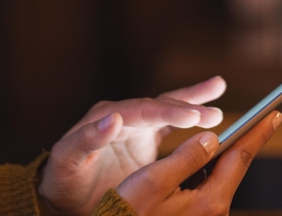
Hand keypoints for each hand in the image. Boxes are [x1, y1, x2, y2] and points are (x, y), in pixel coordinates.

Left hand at [38, 77, 225, 215]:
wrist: (65, 193)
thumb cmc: (64, 178)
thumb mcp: (67, 159)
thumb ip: (87, 139)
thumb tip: (112, 118)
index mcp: (104, 118)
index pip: (140, 110)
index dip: (166, 112)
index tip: (190, 115)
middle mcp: (121, 116)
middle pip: (157, 105)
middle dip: (185, 106)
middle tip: (213, 113)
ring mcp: (134, 126)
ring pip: (166, 107)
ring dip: (192, 101)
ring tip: (217, 87)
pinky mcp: (144, 138)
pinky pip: (169, 122)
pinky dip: (189, 114)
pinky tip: (211, 103)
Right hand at [115, 110, 281, 214]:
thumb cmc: (129, 212)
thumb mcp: (154, 179)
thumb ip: (186, 157)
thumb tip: (211, 138)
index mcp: (209, 201)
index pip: (240, 159)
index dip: (257, 133)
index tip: (273, 115)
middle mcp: (215, 212)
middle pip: (235, 168)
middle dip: (246, 141)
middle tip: (263, 118)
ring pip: (220, 178)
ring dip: (224, 156)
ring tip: (230, 134)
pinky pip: (208, 188)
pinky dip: (209, 169)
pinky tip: (201, 160)